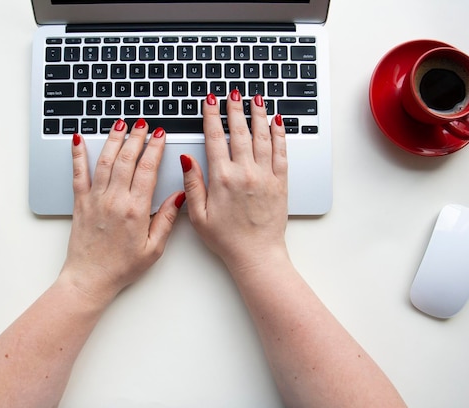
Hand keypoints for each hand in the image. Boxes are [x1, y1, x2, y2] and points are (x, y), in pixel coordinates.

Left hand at [61, 119, 183, 301]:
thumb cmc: (122, 267)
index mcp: (135, 210)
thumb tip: (179, 196)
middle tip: (143, 123)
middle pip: (126, 159)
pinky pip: (78, 173)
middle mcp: (114, 200)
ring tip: (120, 123)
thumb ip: (167, 219)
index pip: (147, 170)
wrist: (90, 278)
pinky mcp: (80, 202)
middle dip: (136, 137)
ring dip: (113, 139)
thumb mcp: (154, 248)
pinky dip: (78, 155)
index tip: (161, 135)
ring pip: (105, 161)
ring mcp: (95, 199)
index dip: (155, 148)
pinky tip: (78, 139)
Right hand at [181, 91, 287, 272]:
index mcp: (222, 179)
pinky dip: (280, 134)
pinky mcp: (280, 182)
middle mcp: (245, 173)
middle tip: (233, 92)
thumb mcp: (198, 215)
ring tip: (255, 99)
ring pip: (262, 137)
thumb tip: (186, 159)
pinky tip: (277, 122)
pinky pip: (282, 152)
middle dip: (235, 109)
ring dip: (258, 115)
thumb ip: (192, 184)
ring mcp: (265, 176)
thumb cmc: (226, 239)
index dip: (212, 116)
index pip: (215, 138)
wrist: (256, 254)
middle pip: (239, 132)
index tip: (210, 101)